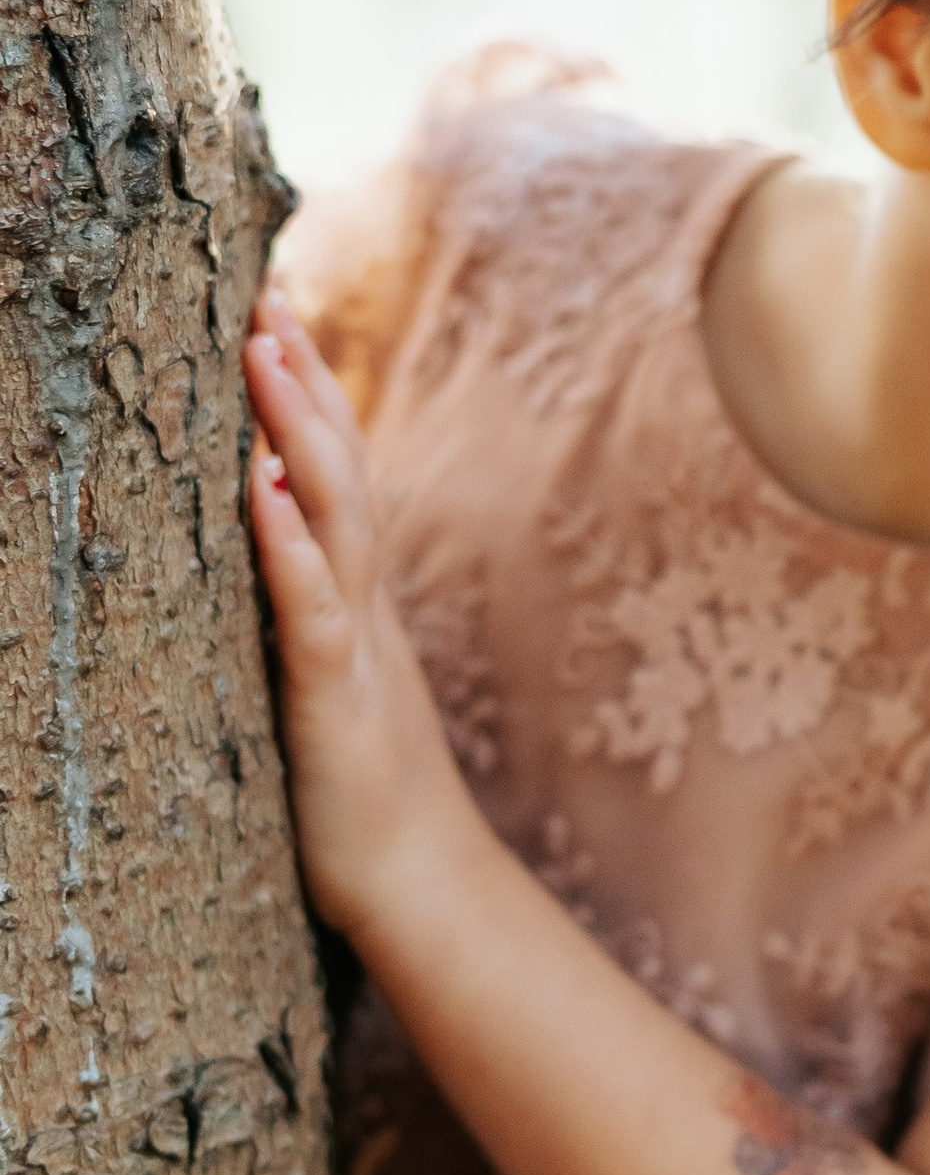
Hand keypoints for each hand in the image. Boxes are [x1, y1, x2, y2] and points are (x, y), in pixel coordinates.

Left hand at [245, 285, 478, 948]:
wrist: (422, 887)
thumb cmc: (360, 794)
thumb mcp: (331, 680)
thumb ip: (311, 610)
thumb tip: (274, 530)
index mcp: (353, 597)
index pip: (331, 471)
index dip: (304, 388)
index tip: (267, 304)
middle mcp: (360, 605)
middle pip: (337, 469)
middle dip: (298, 377)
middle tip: (263, 287)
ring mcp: (354, 649)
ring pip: (332, 519)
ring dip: (297, 431)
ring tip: (261, 350)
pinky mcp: (334, 704)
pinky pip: (313, 615)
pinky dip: (291, 552)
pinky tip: (264, 495)